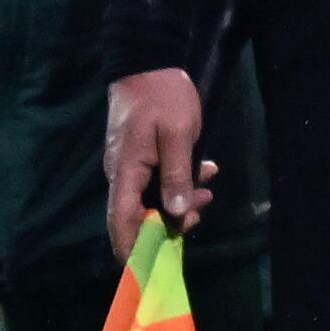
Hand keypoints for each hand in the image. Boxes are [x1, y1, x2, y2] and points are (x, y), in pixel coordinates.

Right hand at [104, 68, 207, 253]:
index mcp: (126, 172)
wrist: (146, 60)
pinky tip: (201, 172)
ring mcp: (128, 166)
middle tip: (201, 212)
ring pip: (150, 199)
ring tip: (208, 189)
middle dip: (170, 223)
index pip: (122, 222)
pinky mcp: (137, 157)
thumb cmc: (162, 96)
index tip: (150, 270)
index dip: (133, 250)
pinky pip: (154, 182)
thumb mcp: (177, 135)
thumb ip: (177, 175)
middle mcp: (121, 174)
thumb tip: (176, 213)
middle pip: (137, 216)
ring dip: (179, 201)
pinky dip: (177, 184)